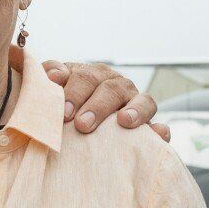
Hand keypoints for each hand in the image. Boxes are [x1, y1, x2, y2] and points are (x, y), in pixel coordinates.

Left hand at [43, 60, 166, 139]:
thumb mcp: (50, 88)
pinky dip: (159, 130)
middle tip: (82, 125)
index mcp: (92, 75)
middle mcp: (116, 86)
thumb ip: (49, 76)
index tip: (64, 113)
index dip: (74, 93)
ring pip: (143, 101)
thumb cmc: (59, 106)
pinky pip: (159, 127)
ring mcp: (135, 105)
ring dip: (134, 110)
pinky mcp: (148, 127)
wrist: (72, 129)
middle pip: (112, 89)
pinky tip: (157, 133)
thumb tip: (56, 75)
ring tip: (124, 121)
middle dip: (97, 106)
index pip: (85, 77)